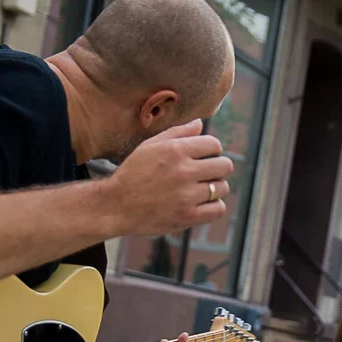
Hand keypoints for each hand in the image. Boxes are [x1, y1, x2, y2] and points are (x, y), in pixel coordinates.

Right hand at [103, 120, 233, 236]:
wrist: (116, 205)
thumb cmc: (132, 173)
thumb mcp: (150, 146)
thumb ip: (177, 133)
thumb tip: (200, 124)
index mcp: (176, 150)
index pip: (214, 145)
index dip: (212, 150)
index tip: (204, 157)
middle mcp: (184, 171)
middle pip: (225, 166)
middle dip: (217, 167)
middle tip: (206, 173)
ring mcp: (187, 195)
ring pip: (222, 188)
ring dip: (215, 188)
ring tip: (201, 189)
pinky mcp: (187, 216)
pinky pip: (218, 209)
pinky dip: (214, 206)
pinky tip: (202, 204)